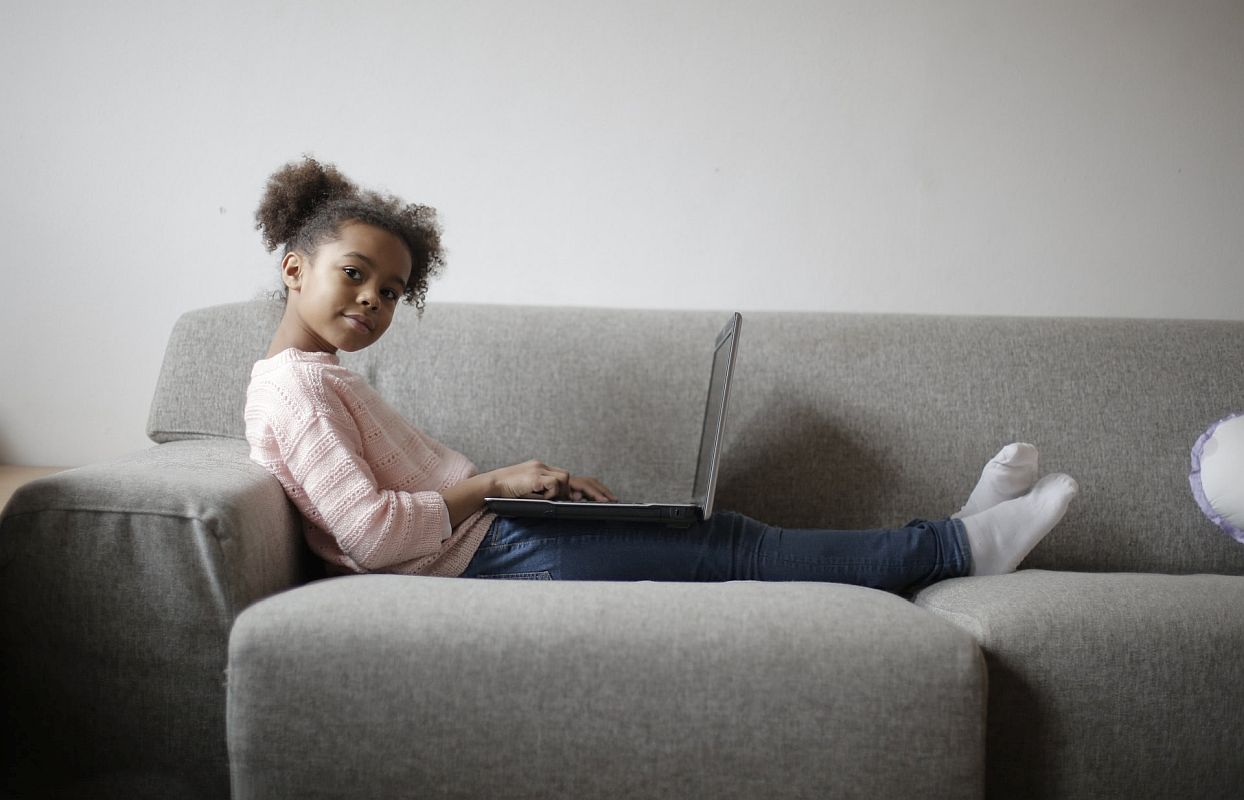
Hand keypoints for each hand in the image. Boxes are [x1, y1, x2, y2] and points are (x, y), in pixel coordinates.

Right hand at [489, 460, 616, 501]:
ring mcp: (540, 470)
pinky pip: (553, 484)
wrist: (489, 486)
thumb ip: (549, 495)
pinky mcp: (535, 475)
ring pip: (565, 479)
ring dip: (564, 493)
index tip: (605, 499)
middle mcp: (545, 467)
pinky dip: (551, 493)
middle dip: (597, 491)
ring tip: (554, 499)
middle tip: (611, 501)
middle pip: (578, 478)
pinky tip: (541, 496)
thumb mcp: (533, 495)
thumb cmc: (507, 494)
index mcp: (546, 472)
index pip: (575, 479)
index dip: (592, 488)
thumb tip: (570, 500)